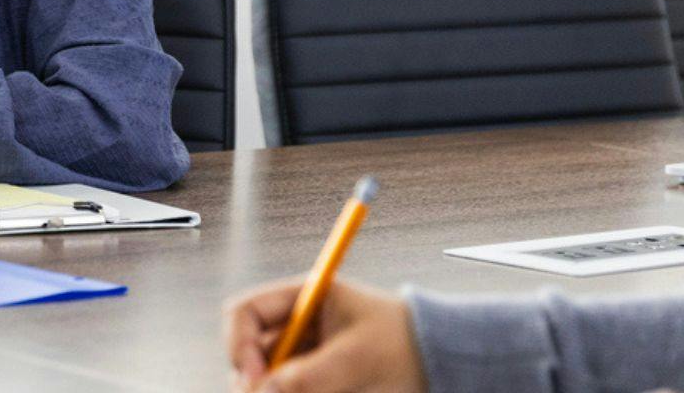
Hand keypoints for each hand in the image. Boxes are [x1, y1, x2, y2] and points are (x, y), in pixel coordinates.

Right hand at [224, 278, 426, 392]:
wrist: (443, 366)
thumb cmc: (407, 345)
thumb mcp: (359, 356)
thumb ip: (311, 374)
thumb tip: (263, 391)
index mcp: (302, 299)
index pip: (245, 313)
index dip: (240, 344)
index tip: (254, 377)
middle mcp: (294, 329)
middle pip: (249, 356)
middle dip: (254, 382)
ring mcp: (302, 359)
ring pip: (269, 384)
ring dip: (279, 392)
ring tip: (329, 392)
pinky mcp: (313, 385)